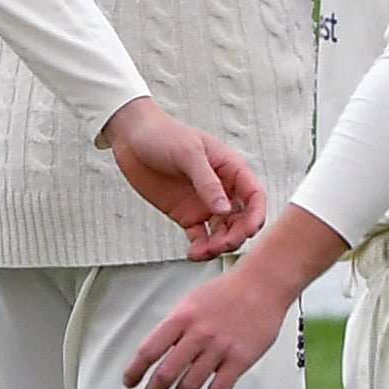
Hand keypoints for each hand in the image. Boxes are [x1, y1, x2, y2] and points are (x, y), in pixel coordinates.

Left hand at [100, 100, 266, 259]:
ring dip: (219, 245)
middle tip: (223, 245)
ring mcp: (204, 204)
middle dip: (236, 235)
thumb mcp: (188, 153)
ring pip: (222, 232)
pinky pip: (200, 237)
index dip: (256, 214)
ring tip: (205, 251)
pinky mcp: (186, 215)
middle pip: (241, 219)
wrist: (132, 138)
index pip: (254, 195)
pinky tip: (194, 254)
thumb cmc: (163, 135)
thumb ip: (207, 182)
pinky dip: (200, 248)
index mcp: (230, 170)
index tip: (249, 230)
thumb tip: (224, 209)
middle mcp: (222, 190)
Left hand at [124, 259, 292, 388]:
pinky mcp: (240, 359)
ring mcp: (219, 348)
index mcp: (182, 318)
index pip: (149, 350)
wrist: (263, 285)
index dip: (135, 371)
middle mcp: (198, 334)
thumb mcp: (191, 301)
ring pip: (189, 385)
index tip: (130, 382)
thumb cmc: (230, 291)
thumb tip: (160, 349)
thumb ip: (175, 326)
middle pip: (166, 373)